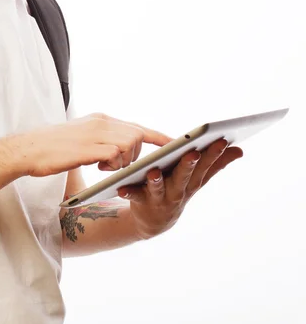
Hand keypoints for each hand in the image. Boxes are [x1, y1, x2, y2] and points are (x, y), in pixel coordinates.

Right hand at [18, 112, 172, 177]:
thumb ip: (102, 140)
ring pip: (130, 143)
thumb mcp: (82, 138)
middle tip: (119, 166)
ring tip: (105, 167)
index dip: (157, 136)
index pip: (136, 126)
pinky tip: (99, 167)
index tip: (175, 144)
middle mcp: (101, 122)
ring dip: (125, 160)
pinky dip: (114, 164)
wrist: (28, 149)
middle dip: (137, 154)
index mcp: (100, 119)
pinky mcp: (89, 147)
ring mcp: (95, 133)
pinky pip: (116, 154)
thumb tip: (120, 151)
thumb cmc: (53, 148)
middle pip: (137, 134)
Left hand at [118, 138, 243, 239]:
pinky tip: (121, 187)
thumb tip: (239, 149)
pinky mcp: (141, 202)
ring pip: (159, 188)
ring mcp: (160, 198)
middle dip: (188, 165)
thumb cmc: (177, 190)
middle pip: (184, 176)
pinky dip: (128, 192)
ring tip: (153, 171)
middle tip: (192, 152)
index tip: (222, 140)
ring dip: (157, 180)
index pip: (205, 166)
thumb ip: (216, 165)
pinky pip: (134, 196)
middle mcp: (178, 191)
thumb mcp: (197, 179)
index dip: (214, 154)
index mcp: (192, 181)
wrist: (154, 221)